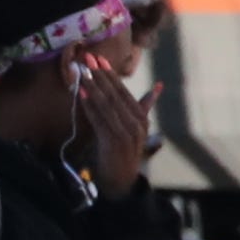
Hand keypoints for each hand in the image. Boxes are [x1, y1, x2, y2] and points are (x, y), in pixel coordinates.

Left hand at [70, 58, 157, 193]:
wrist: (122, 180)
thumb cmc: (127, 151)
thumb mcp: (138, 127)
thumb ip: (145, 106)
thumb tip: (158, 87)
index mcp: (141, 118)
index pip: (124, 92)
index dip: (111, 75)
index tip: (99, 59)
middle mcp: (136, 124)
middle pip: (115, 95)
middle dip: (100, 76)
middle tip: (88, 59)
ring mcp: (126, 133)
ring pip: (107, 105)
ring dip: (93, 87)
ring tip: (83, 72)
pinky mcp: (113, 142)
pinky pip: (99, 120)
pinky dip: (90, 106)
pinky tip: (81, 94)